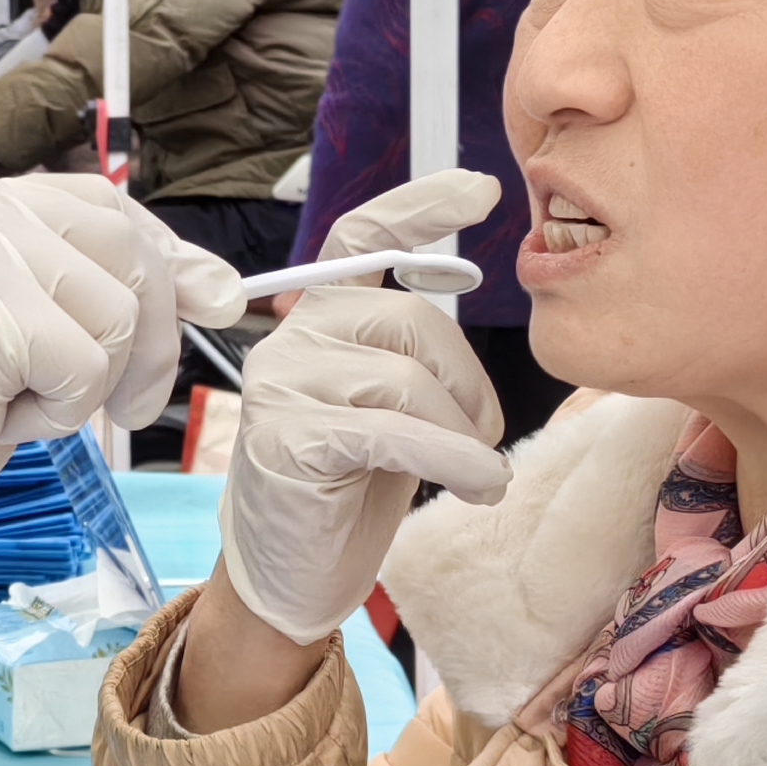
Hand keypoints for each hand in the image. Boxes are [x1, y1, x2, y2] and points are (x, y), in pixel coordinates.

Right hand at [0, 173, 244, 506]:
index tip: (212, 298)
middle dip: (150, 343)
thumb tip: (216, 289)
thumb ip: (90, 295)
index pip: (107, 207)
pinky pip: (87, 368)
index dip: (170, 256)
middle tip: (128, 408)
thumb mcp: (12, 332)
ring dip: (87, 387)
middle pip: (131, 254)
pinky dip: (57, 415)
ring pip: (119, 314)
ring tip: (14, 404)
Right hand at [215, 170, 509, 645]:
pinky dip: (450, 458)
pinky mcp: (285, 440)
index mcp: (318, 318)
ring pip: (404, 377)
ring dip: (463, 432)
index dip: (422, 204)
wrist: (289, 577)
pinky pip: (390, 431)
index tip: (486, 188)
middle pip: (408, 319)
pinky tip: (478, 485)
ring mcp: (280, 386)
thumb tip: (468, 301)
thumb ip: (413, 356)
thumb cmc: (349, 492)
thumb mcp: (393, 409)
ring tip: (478, 474)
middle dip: (469, 381)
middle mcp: (290, 338)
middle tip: (486, 437)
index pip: (363, 236)